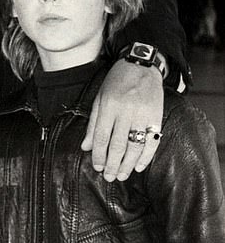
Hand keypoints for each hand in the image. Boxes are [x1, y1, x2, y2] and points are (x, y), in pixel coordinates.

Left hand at [81, 59, 163, 181]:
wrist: (142, 65)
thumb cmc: (117, 82)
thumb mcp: (100, 98)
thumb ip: (93, 124)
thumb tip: (86, 147)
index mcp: (109, 106)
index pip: (102, 137)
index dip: (99, 155)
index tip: (98, 167)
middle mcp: (126, 111)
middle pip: (118, 144)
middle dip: (112, 164)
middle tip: (109, 177)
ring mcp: (143, 114)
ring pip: (135, 145)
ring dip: (128, 164)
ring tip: (122, 175)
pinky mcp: (157, 116)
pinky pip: (153, 140)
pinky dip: (146, 156)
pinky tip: (138, 166)